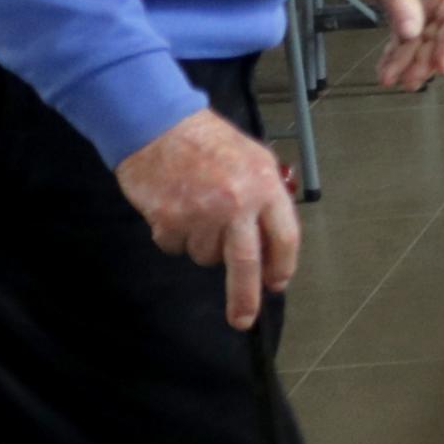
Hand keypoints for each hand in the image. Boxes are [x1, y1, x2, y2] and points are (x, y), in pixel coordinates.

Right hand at [116, 107, 299, 330]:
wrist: (158, 124)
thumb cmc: (209, 142)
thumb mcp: (253, 161)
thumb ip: (265, 200)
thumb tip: (271, 247)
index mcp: (265, 188)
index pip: (285, 238)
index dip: (282, 266)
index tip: (277, 284)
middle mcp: (237, 204)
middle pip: (247, 264)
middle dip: (246, 297)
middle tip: (244, 319)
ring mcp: (202, 215)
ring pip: (205, 256)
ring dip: (202, 244)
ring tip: (195, 210)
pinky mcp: (168, 221)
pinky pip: (175, 246)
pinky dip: (174, 236)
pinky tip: (172, 207)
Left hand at [341, 0, 443, 89]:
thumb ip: (402, 3)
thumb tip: (412, 35)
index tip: (442, 66)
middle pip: (438, 33)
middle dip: (423, 59)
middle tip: (410, 81)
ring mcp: (423, 4)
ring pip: (420, 39)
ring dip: (407, 61)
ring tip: (393, 81)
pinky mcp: (405, 10)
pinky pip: (403, 36)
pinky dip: (395, 53)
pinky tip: (387, 68)